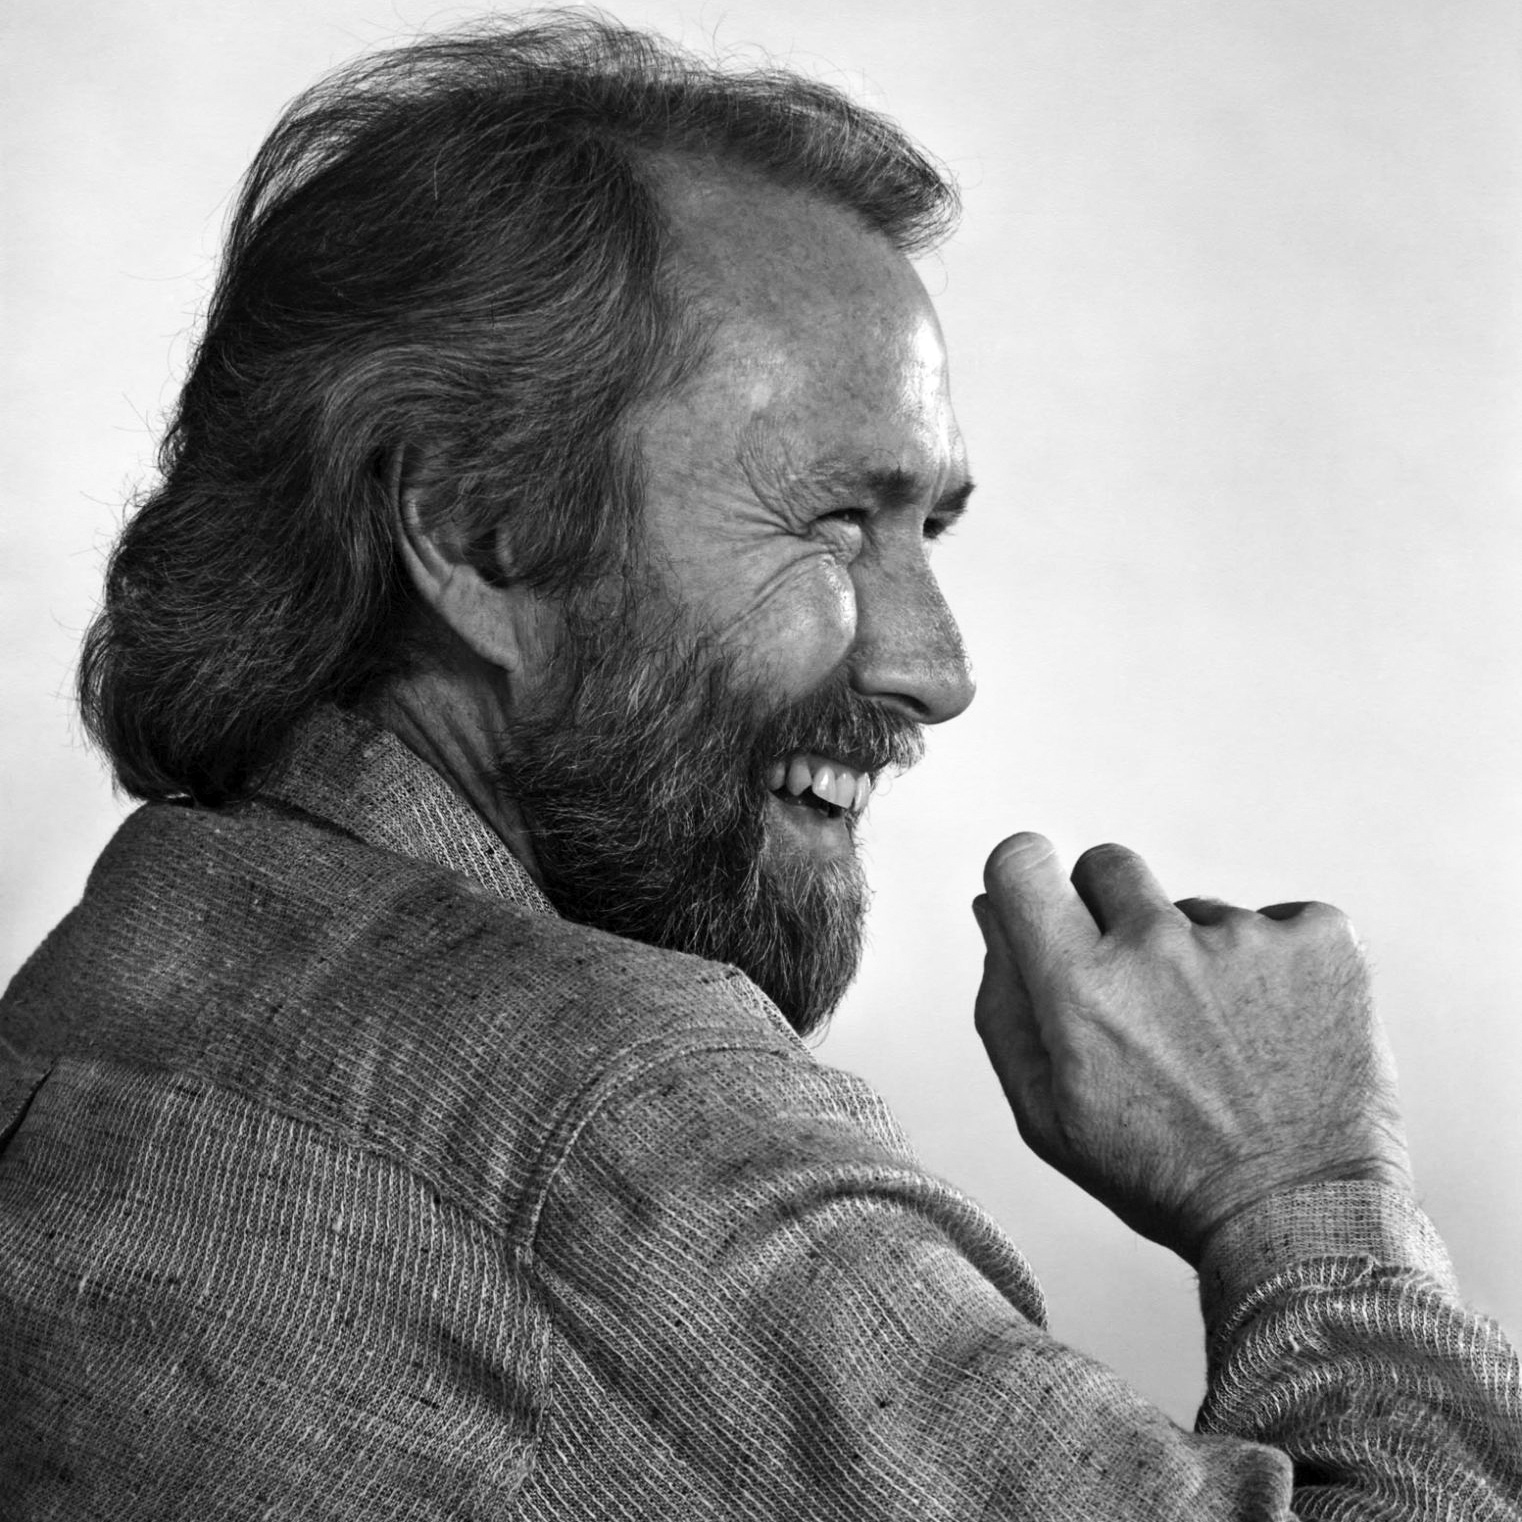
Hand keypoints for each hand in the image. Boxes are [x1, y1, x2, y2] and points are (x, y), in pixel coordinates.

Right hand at [972, 834, 1412, 1264]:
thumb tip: (990, 909)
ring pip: (1195, 908)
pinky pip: (1276, 921)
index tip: (1046, 906)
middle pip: (1107, 865)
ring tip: (1226, 1043)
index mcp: (1080, 989)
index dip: (1026, 878)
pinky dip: (1277, 966)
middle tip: (1144, 996)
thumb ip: (1003, 1003)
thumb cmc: (1163, 1176)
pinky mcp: (1322, 938)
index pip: (1022, 862)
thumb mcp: (1046, 1114)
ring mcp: (1246, 935)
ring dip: (1200, 956)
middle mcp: (1157, 946)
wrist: (1304, 1219)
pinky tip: (1280, 1031)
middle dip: (1112, 914)